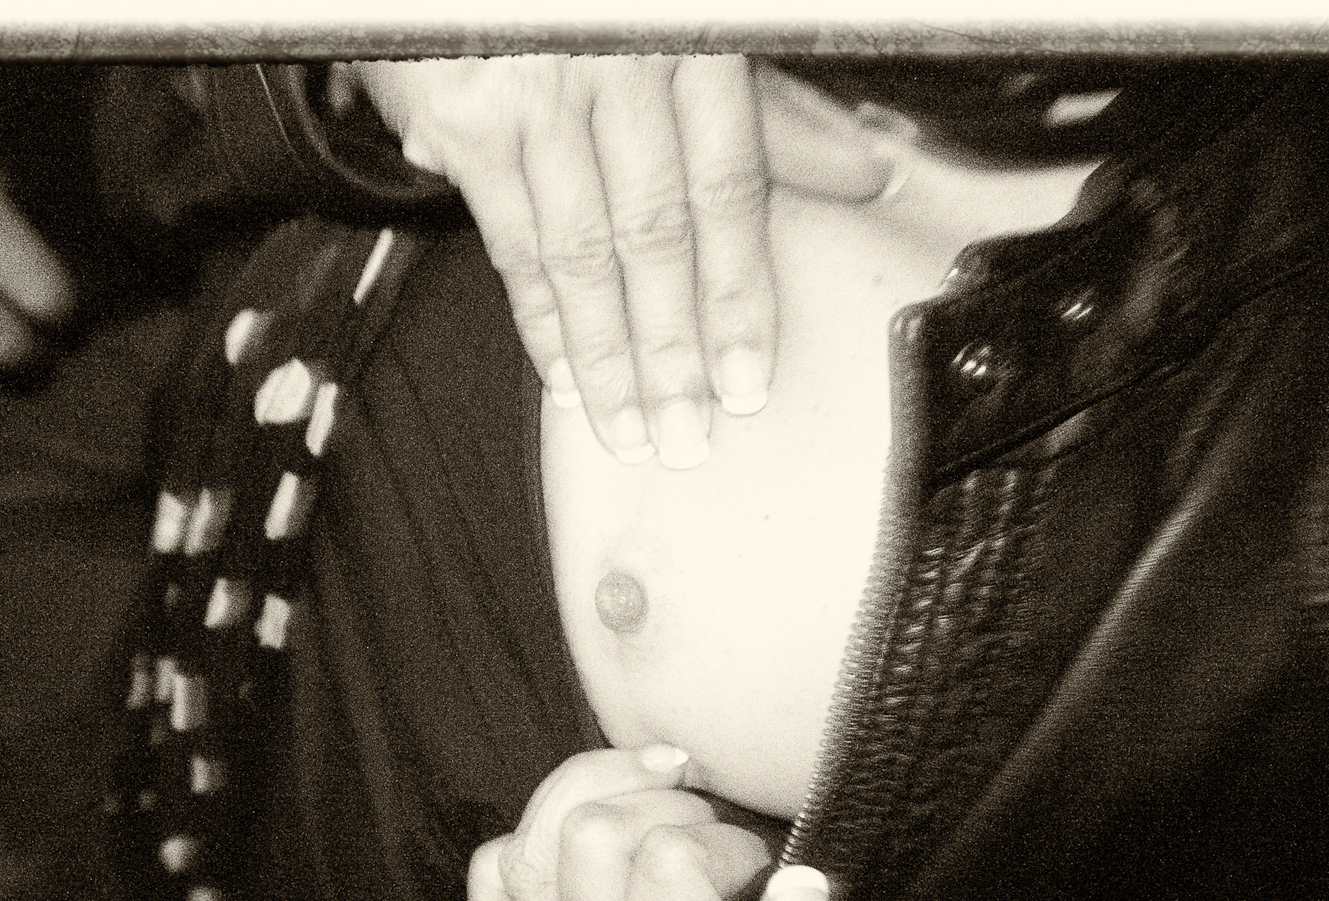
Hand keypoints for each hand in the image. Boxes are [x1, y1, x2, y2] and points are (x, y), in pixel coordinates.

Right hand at [343, 57, 899, 468]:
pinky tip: (563, 376)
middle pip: (656, 233)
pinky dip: (538, 320)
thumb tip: (865, 174)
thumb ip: (774, 109)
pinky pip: (511, 242)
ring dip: (607, 357)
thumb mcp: (694, 32)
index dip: (740, 293)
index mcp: (690, 40)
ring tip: (630, 428)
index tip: (747, 377)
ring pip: (582, 251)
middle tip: (688, 433)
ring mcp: (537, 91)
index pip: (731, 186)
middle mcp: (617, 62)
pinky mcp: (464, 118)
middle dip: (673, 350)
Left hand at [468, 745, 897, 900]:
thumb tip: (800, 881)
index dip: (734, 844)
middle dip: (672, 807)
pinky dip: (531, 845)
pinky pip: (498, 886)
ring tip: (673, 794)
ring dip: (604, 793)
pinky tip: (599, 839)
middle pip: (590, 836)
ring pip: (533, 843)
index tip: (778, 871)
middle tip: (732, 838)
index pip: (669, 865)